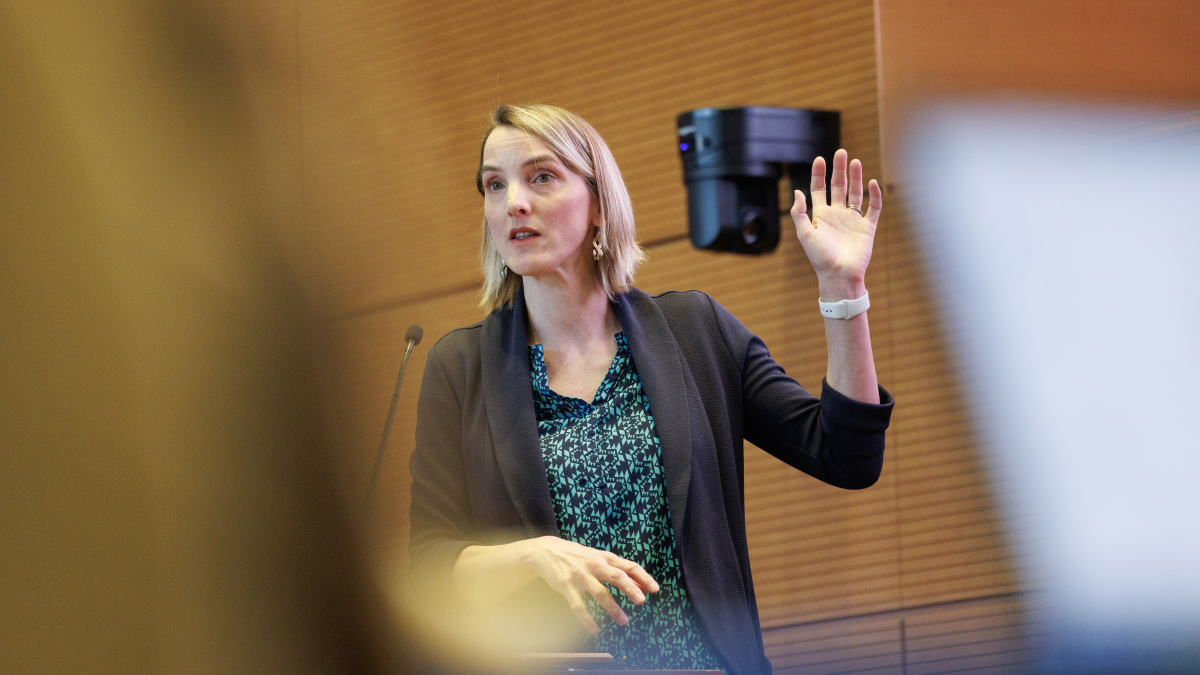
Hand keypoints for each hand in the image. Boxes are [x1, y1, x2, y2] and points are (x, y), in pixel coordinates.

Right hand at [522, 536, 658, 634]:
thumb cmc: (578, 556)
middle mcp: (594, 565)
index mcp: (605, 557)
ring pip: (599, 593)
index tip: (655, 589)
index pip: (629, 566)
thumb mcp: (599, 558)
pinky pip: (578, 605)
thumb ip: (619, 571)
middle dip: (630, 588)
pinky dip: (587, 618)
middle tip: (641, 601)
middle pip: (616, 576)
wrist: (547, 551)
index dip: (643, 577)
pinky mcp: (566, 586)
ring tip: (624, 621)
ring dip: (613, 608)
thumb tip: (641, 586)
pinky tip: (594, 629)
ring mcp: (580, 576)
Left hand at [791, 149, 881, 295]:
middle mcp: (837, 214)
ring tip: (855, 162)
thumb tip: (797, 191)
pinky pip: (873, 208)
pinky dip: (874, 195)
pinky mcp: (867, 227)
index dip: (819, 174)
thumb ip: (799, 213)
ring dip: (856, 178)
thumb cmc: (820, 258)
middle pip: (838, 186)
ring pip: (856, 193)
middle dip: (839, 170)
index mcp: (821, 215)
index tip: (820, 159)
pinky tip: (872, 183)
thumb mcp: (805, 234)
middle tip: (841, 152)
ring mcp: (853, 220)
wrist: (839, 275)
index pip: (819, 189)